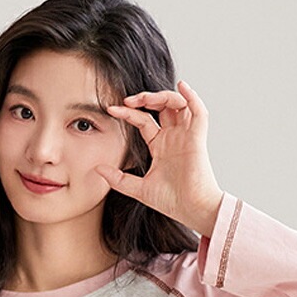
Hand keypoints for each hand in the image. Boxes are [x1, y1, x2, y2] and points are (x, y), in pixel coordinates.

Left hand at [97, 80, 222, 236]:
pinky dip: (192, 97)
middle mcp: (173, 137)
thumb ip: (118, 179)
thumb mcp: (138, 189)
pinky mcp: (197, 139)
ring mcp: (186, 136)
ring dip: (162, 96)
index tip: (111, 109)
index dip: (128, 113)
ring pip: (178, 104)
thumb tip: (97, 169)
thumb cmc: (171, 201)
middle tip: (128, 99)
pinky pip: (199, 112)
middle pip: (162, 107)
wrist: (190, 210)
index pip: (143, 120)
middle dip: (145, 98)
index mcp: (160, 146)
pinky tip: (182, 86)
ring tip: (145, 98)